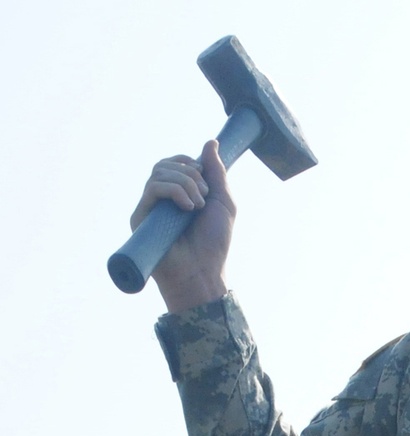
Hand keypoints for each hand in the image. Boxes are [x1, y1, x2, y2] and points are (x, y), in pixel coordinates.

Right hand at [129, 140, 235, 311]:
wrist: (203, 273)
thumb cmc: (213, 244)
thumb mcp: (223, 202)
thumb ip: (216, 172)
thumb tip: (210, 142)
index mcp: (178, 194)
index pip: (175, 163)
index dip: (190, 163)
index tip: (206, 181)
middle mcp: (161, 199)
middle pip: (165, 164)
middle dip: (190, 173)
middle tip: (204, 195)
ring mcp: (149, 208)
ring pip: (159, 173)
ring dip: (184, 183)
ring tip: (198, 206)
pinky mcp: (140, 218)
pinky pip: (152, 188)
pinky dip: (173, 190)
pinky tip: (188, 208)